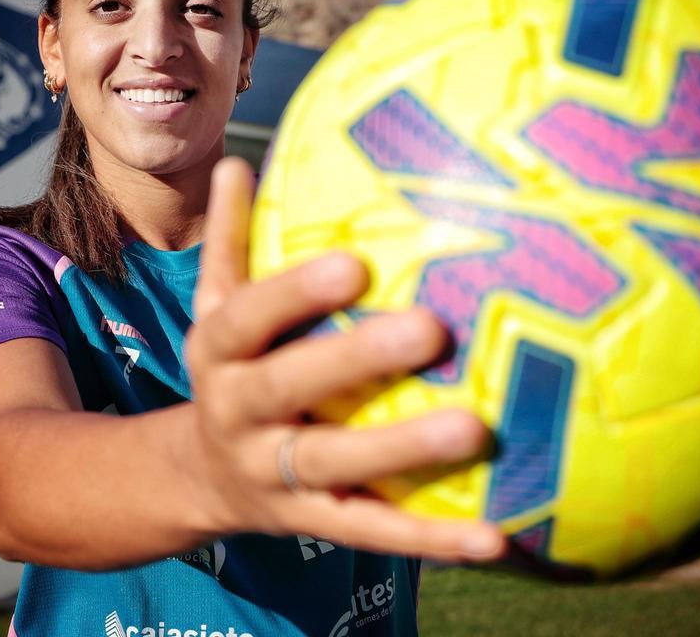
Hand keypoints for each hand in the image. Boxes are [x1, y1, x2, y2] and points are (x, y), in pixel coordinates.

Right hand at [185, 157, 504, 562]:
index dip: (295, 293)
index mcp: (218, 351)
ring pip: (334, 464)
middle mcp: (237, 412)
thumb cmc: (232, 368)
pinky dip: (432, 539)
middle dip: (354, 359)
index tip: (355, 263)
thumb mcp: (216, 306)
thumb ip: (231, 238)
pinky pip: (373, 532)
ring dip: (401, 449)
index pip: (248, 317)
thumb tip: (237, 160)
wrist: (200, 475)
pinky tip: (498, 538)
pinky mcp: (311, 523)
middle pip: (288, 386)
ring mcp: (273, 474)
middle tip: (430, 328)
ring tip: (474, 428)